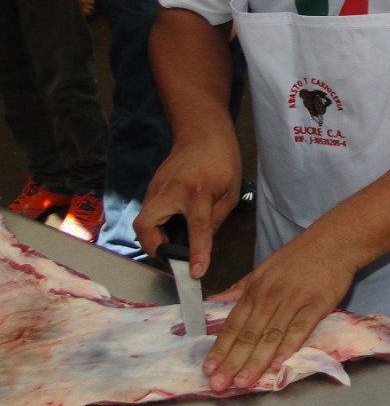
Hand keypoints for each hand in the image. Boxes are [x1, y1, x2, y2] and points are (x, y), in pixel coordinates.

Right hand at [133, 134, 239, 278]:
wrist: (201, 132)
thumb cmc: (222, 161)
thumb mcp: (229, 193)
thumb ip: (214, 220)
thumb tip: (200, 244)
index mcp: (198, 192)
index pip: (197, 228)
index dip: (197, 253)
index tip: (196, 273)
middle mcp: (171, 191)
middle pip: (147, 226)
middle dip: (154, 247)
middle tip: (170, 256)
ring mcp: (155, 188)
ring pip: (144, 221)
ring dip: (155, 237)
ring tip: (173, 243)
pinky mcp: (150, 188)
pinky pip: (149, 213)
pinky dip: (157, 226)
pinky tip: (172, 227)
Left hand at [202, 224, 356, 391]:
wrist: (334, 241)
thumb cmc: (299, 256)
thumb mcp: (263, 269)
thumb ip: (239, 289)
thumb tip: (213, 301)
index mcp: (254, 290)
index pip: (233, 324)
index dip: (220, 349)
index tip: (208, 369)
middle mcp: (269, 296)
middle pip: (248, 334)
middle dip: (231, 362)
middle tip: (218, 385)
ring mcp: (293, 300)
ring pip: (270, 335)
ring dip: (255, 361)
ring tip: (243, 382)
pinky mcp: (316, 303)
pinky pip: (300, 328)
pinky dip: (288, 346)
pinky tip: (278, 364)